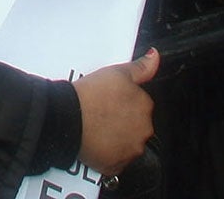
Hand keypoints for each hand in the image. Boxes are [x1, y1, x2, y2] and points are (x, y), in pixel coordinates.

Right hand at [75, 49, 157, 175]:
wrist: (68, 118)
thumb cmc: (90, 95)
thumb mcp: (117, 73)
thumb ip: (141, 67)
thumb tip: (155, 56)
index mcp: (145, 107)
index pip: (141, 104)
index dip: (125, 102)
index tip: (111, 101)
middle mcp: (143, 131)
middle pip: (137, 126)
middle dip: (124, 121)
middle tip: (104, 114)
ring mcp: (131, 150)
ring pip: (128, 143)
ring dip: (119, 138)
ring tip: (99, 128)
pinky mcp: (117, 166)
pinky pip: (117, 160)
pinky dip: (110, 153)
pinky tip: (97, 142)